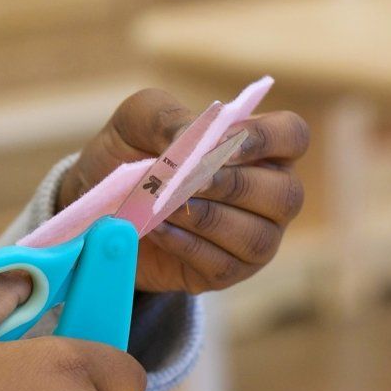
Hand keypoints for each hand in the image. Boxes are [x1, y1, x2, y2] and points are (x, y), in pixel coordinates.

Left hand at [56, 88, 309, 294]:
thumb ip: (167, 118)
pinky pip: (224, 266)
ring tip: (163, 206)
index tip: (223, 143)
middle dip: (232, 186)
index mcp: (259, 146)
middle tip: (187, 181)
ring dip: (207, 219)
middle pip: (284, 194)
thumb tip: (195, 142)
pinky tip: (157, 230)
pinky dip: (186, 246)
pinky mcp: (228, 271)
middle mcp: (269, 193)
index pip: (292, 136)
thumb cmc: (131, 151)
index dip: (266, 138)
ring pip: (256, 236)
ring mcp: (255, 236)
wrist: (99, 203)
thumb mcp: (137, 120)